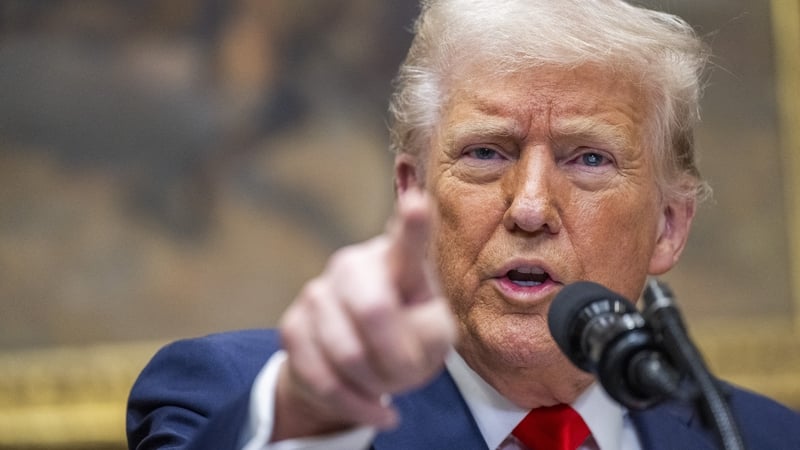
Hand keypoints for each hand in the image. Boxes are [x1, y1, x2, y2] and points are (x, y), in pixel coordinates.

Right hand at [272, 188, 456, 439]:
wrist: (356, 368)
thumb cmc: (407, 341)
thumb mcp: (434, 339)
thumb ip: (429, 334)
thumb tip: (401, 338)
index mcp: (399, 262)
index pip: (407, 242)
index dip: (412, 224)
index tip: (417, 202)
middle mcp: (355, 266)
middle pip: (374, 310)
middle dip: (396, 357)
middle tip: (408, 374)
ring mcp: (319, 292)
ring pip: (348, 353)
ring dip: (376, 384)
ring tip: (387, 385)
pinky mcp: (293, 325)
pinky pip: (324, 378)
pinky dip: (356, 405)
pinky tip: (375, 408)